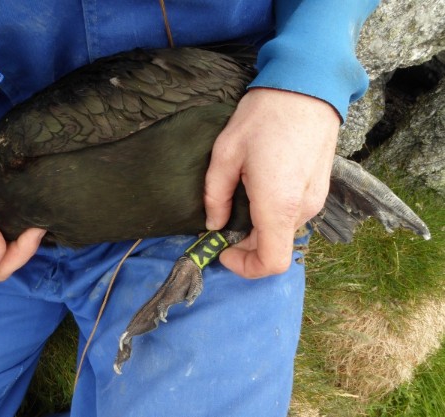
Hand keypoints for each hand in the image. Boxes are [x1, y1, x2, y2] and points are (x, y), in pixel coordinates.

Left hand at [204, 88, 339, 277]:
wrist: (307, 87)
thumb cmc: (263, 118)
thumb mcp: (225, 154)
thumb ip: (215, 196)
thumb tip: (214, 224)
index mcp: (278, 206)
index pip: (272, 263)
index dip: (245, 268)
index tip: (223, 251)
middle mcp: (302, 210)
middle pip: (275, 247)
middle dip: (246, 244)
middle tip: (223, 221)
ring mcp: (315, 199)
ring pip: (284, 231)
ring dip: (259, 227)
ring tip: (241, 197)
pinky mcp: (320, 189)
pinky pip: (294, 214)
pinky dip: (274, 214)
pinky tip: (260, 188)